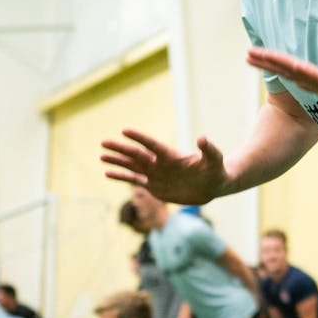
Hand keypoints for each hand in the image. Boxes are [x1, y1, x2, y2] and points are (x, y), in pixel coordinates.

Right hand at [100, 129, 227, 204]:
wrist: (213, 187)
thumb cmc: (215, 171)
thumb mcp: (214, 160)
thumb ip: (209, 149)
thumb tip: (203, 138)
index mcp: (171, 155)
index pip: (152, 144)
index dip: (139, 138)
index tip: (125, 130)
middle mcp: (160, 163)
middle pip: (136, 154)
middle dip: (120, 149)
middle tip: (103, 142)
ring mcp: (156, 174)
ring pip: (132, 166)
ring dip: (117, 162)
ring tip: (101, 156)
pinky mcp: (154, 186)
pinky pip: (134, 180)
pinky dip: (121, 177)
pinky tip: (107, 173)